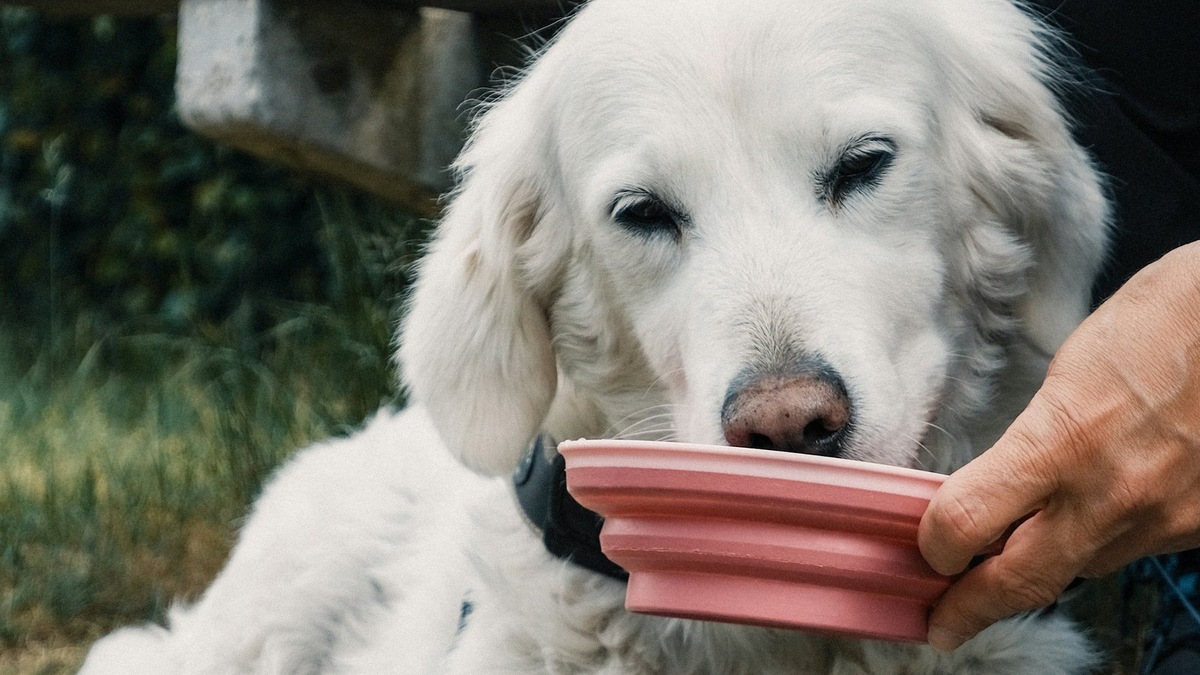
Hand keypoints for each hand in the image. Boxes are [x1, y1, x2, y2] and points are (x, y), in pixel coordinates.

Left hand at [918, 240, 1199, 651]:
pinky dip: (1102, 538)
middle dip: (970, 608)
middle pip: (1019, 580)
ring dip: (1040, 563)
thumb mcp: (1069, 371)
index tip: (926, 548)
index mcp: (1064, 439)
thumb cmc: (1163, 322)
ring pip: (1078, 567)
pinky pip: (1131, 548)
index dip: (934, 544)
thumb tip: (992, 488)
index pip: (966, 523)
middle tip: (941, 623)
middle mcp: (1114, 493)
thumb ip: (1029, 440)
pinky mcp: (1198, 527)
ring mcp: (1164, 518)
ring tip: (1010, 553)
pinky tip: (1095, 508)